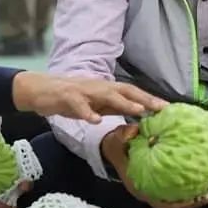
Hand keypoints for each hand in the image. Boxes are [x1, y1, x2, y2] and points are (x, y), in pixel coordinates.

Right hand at [12, 72, 166, 122]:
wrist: (39, 90)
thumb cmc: (70, 98)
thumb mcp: (96, 104)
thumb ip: (113, 107)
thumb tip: (136, 114)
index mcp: (106, 89)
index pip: (132, 93)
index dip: (150, 99)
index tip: (168, 109)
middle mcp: (98, 86)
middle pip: (125, 90)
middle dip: (144, 99)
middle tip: (162, 108)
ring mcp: (83, 91)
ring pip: (106, 94)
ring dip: (123, 103)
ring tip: (138, 111)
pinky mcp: (67, 97)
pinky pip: (78, 105)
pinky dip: (87, 112)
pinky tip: (95, 121)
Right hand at [101, 124, 207, 207]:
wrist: (113, 147)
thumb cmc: (118, 146)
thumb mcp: (118, 138)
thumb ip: (125, 135)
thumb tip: (133, 131)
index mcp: (139, 186)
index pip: (160, 203)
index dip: (178, 204)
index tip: (195, 198)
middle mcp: (148, 191)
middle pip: (173, 206)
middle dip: (192, 203)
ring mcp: (154, 189)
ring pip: (177, 200)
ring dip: (194, 197)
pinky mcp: (159, 182)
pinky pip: (177, 189)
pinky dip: (190, 187)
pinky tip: (202, 176)